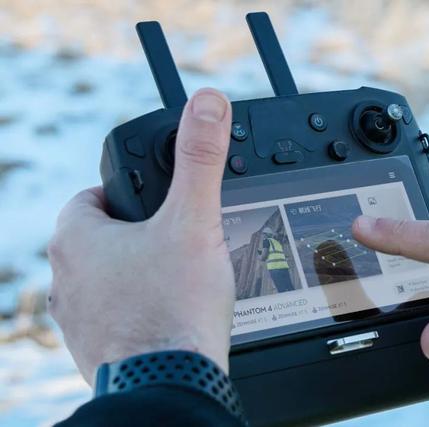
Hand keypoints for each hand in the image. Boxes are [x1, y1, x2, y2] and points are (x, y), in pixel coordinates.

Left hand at [48, 88, 234, 385]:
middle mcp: (65, 275)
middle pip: (104, 236)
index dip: (132, 193)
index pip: (95, 195)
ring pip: (108, 277)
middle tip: (179, 241)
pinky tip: (169, 313)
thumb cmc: (173, 306)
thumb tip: (207, 103)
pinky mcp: (92, 346)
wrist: (170, 382)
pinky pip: (114, 313)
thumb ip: (200, 158)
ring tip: (179, 279)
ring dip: (137, 272)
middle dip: (140, 234)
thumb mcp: (193, 220)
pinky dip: (138, 308)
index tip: (160, 203)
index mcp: (78, 236)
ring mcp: (75, 315)